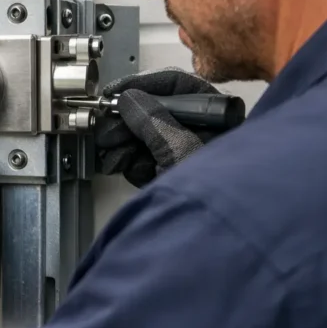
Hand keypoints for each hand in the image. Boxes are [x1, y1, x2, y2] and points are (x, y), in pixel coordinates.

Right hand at [94, 68, 231, 186]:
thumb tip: (130, 100)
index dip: (142, 86)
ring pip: (145, 137)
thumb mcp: (181, 150)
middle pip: (156, 112)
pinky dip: (128, 162)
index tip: (115, 93)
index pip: (177, 86)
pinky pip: (144, 159)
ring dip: (123, 144)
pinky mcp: (171, 176)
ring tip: (111, 152)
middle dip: (127, 122)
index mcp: (218, 117)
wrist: (214, 241)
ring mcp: (186, 154)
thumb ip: (154, 121)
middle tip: (106, 126)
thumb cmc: (220, 196)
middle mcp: (203, 132)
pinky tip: (120, 166)